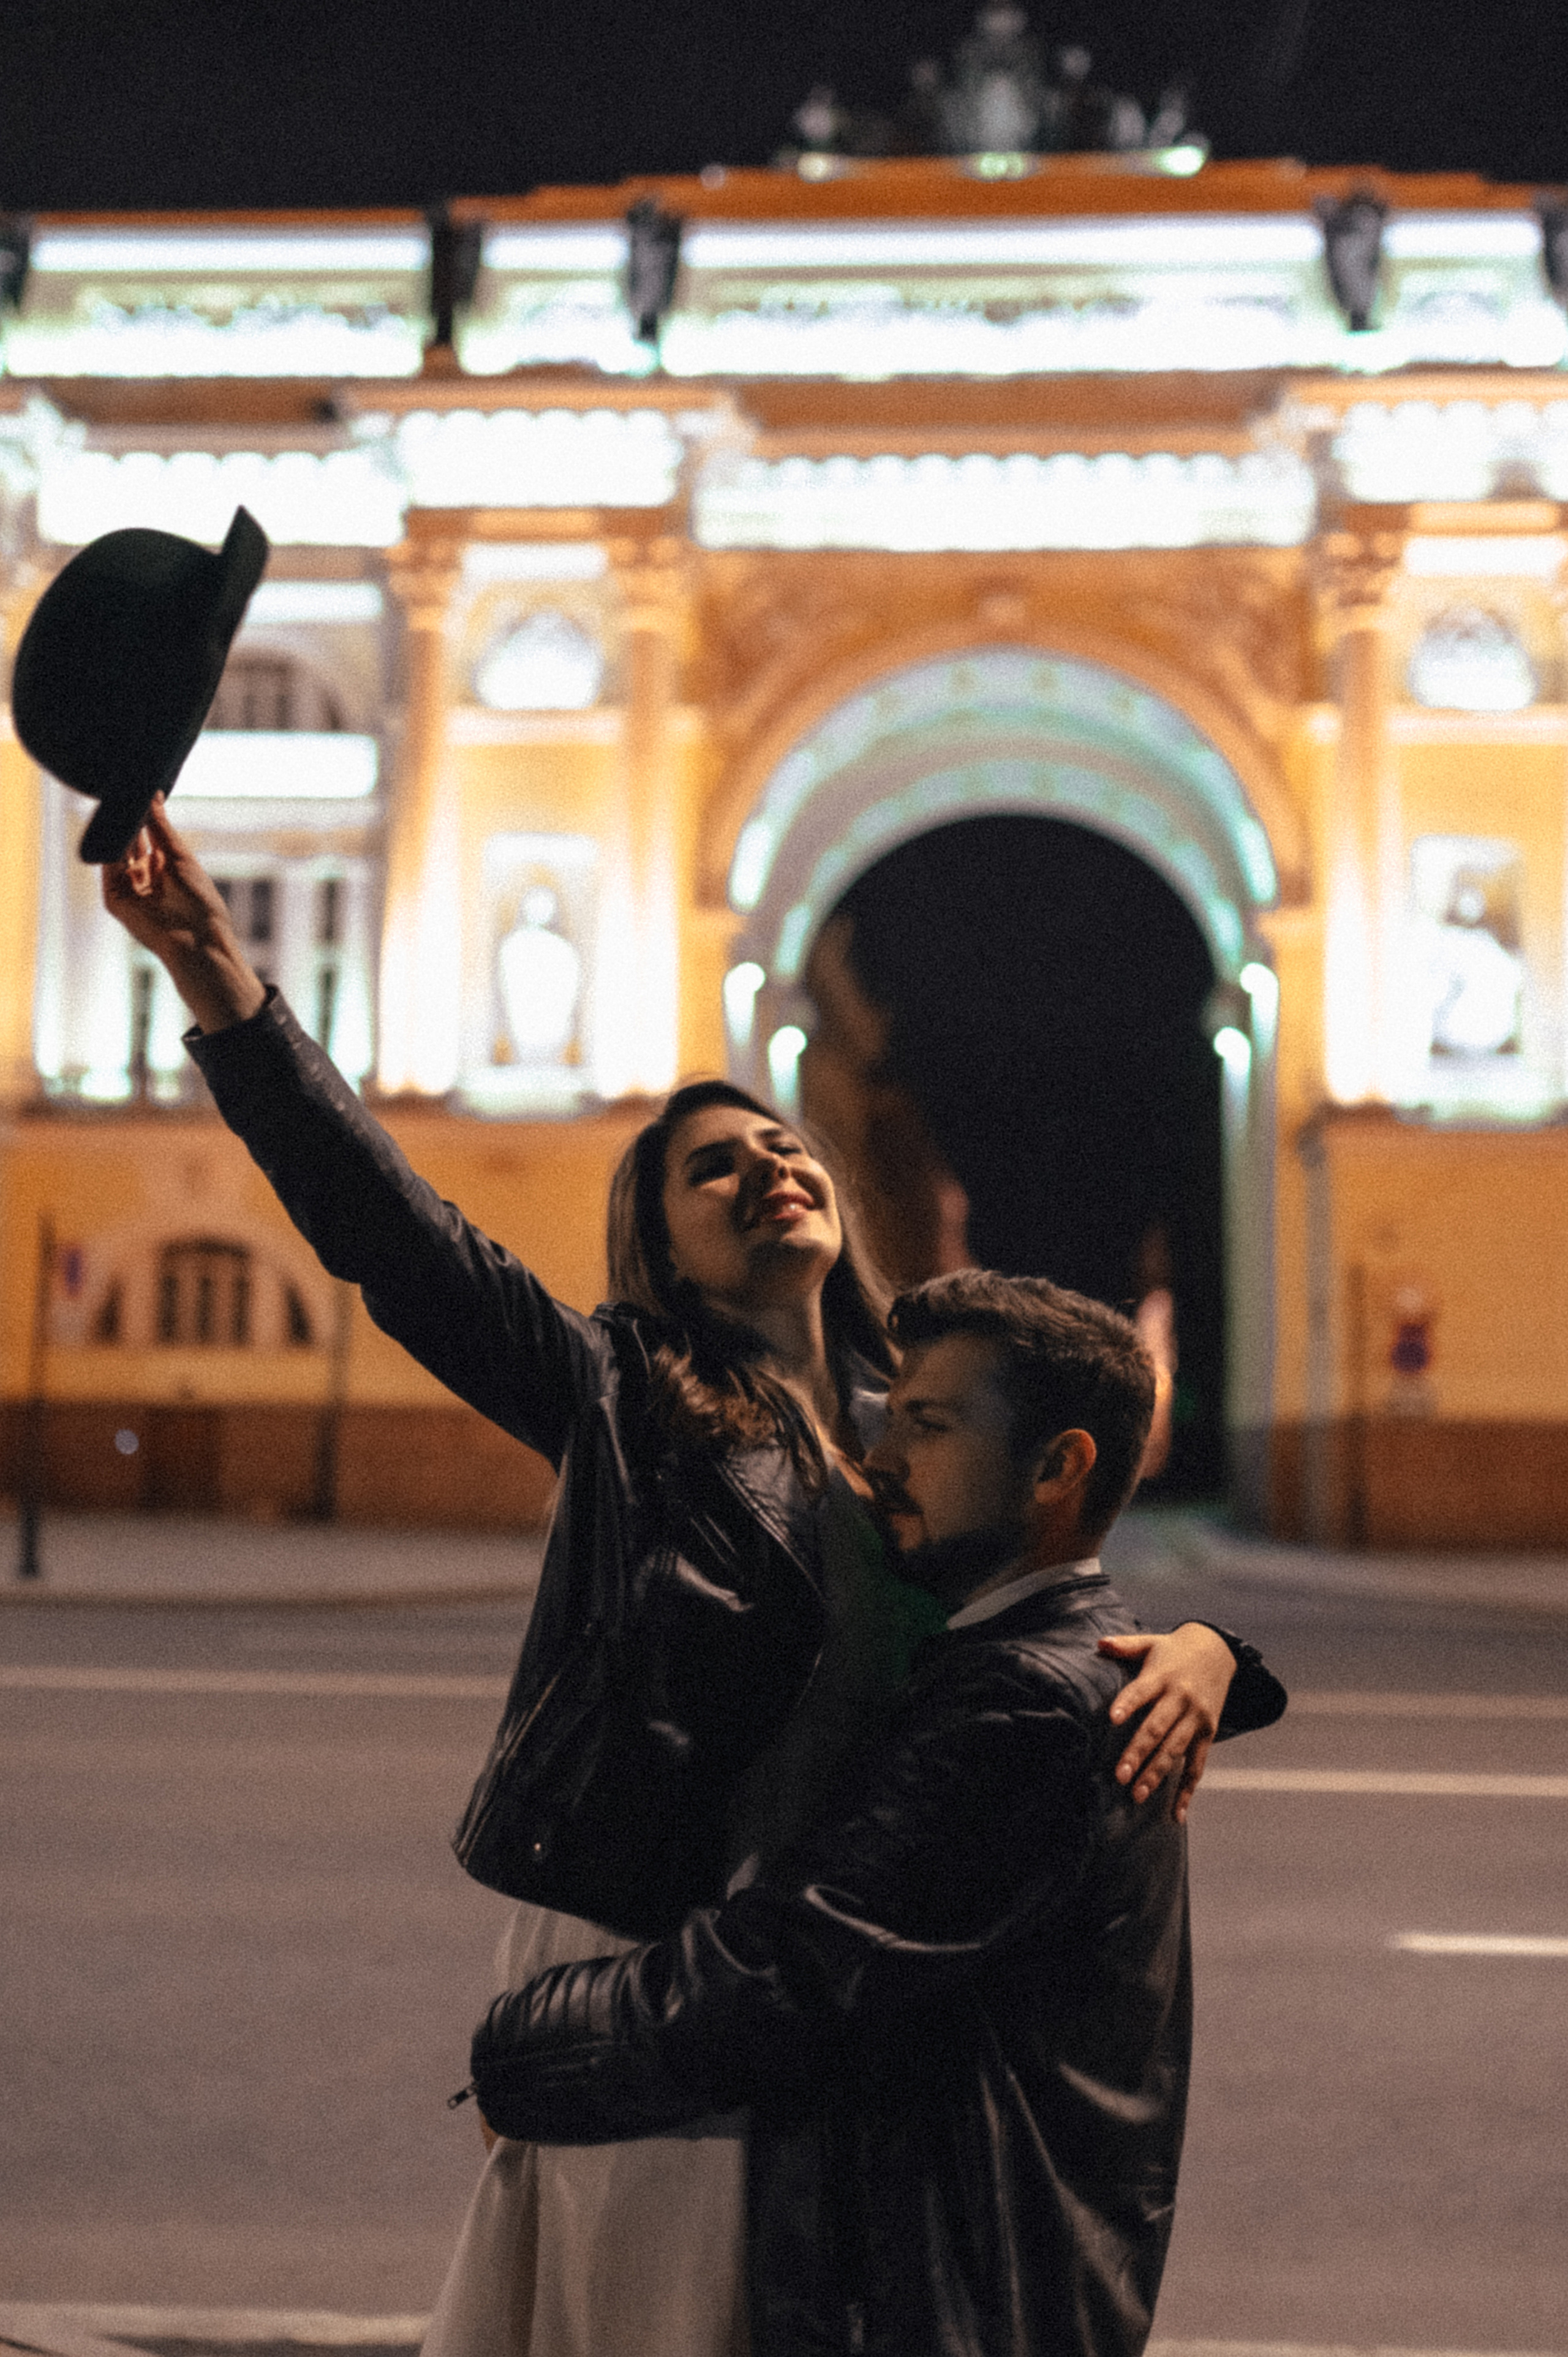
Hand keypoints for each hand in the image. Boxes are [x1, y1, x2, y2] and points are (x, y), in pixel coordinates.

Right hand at [101, 798, 266, 1031]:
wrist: (199, 940)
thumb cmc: (199, 902)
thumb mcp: (179, 857)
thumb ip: (161, 828)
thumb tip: (153, 795)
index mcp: (162, 868)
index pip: (144, 835)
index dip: (140, 814)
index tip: (136, 788)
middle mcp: (143, 878)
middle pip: (128, 842)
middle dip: (125, 818)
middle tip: (122, 790)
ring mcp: (128, 889)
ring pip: (116, 853)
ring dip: (116, 829)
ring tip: (118, 802)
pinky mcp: (116, 901)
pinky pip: (108, 869)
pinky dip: (110, 848)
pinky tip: (113, 827)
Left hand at [1098, 1623, 1237, 1822]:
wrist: (1218, 1652)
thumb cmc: (1174, 1650)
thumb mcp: (1151, 1642)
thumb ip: (1125, 1645)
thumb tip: (1099, 1643)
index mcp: (1163, 1676)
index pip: (1142, 1690)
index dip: (1128, 1703)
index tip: (1112, 1718)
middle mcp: (1182, 1699)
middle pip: (1158, 1728)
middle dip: (1139, 1752)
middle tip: (1120, 1775)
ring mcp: (1197, 1719)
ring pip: (1176, 1750)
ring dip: (1157, 1774)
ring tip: (1138, 1794)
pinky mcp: (1207, 1733)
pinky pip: (1198, 1765)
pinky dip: (1187, 1790)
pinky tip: (1176, 1813)